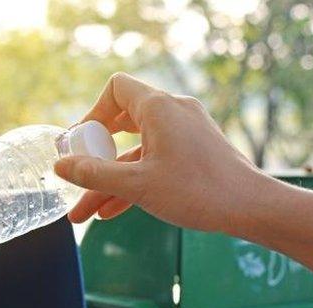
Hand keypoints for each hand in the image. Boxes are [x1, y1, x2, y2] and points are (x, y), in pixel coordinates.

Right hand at [54, 72, 270, 233]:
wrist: (252, 208)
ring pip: (136, 151)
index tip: (80, 143)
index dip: (92, 114)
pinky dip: (133, 181)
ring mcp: (185, 132)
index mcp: (159, 108)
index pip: (116, 89)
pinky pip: (153, 161)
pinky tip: (110, 211)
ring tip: (82, 213)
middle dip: (95, 155)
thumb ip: (94, 175)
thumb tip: (59, 167)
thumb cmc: (198, 191)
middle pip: (121, 122)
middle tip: (77, 175)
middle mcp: (173, 112)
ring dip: (109, 180)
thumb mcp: (137, 185)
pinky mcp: (194, 152)